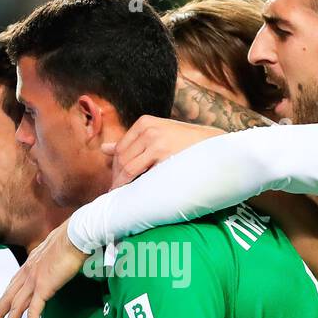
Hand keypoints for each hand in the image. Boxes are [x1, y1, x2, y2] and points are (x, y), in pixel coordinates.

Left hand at [0, 222, 86, 317]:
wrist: (75, 236)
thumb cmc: (70, 239)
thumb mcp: (54, 249)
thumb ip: (49, 258)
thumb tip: (53, 261)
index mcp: (29, 263)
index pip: (13, 284)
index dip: (5, 297)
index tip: (1, 307)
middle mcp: (27, 273)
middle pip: (9, 297)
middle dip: (0, 313)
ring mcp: (33, 281)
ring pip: (17, 307)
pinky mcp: (43, 288)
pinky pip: (34, 312)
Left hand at [104, 114, 222, 187]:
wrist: (213, 144)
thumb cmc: (185, 142)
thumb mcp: (158, 134)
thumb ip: (132, 141)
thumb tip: (104, 149)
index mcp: (145, 122)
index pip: (120, 148)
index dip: (115, 167)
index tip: (116, 181)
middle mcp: (148, 130)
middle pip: (121, 158)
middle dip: (116, 177)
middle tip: (116, 192)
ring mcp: (156, 142)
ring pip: (127, 167)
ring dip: (121, 183)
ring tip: (121, 195)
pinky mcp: (164, 156)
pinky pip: (140, 174)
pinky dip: (133, 185)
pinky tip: (135, 193)